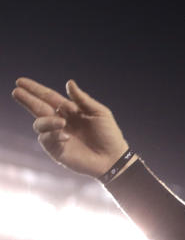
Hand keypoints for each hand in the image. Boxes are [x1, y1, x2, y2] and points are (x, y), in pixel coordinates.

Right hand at [10, 77, 129, 177]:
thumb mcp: (99, 113)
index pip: (48, 97)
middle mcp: (59, 121)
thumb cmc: (108, 134)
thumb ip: (82, 99)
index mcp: (69, 110)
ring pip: (39, 124)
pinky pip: (46, 139)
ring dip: (48, 121)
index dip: (35, 89)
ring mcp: (56, 135)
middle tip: (16, 91)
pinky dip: (54, 135)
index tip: (20, 81)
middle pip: (38, 108)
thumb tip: (69, 82)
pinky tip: (66, 136)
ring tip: (62, 123)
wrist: (113, 158)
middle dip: (26, 100)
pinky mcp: (56, 150)